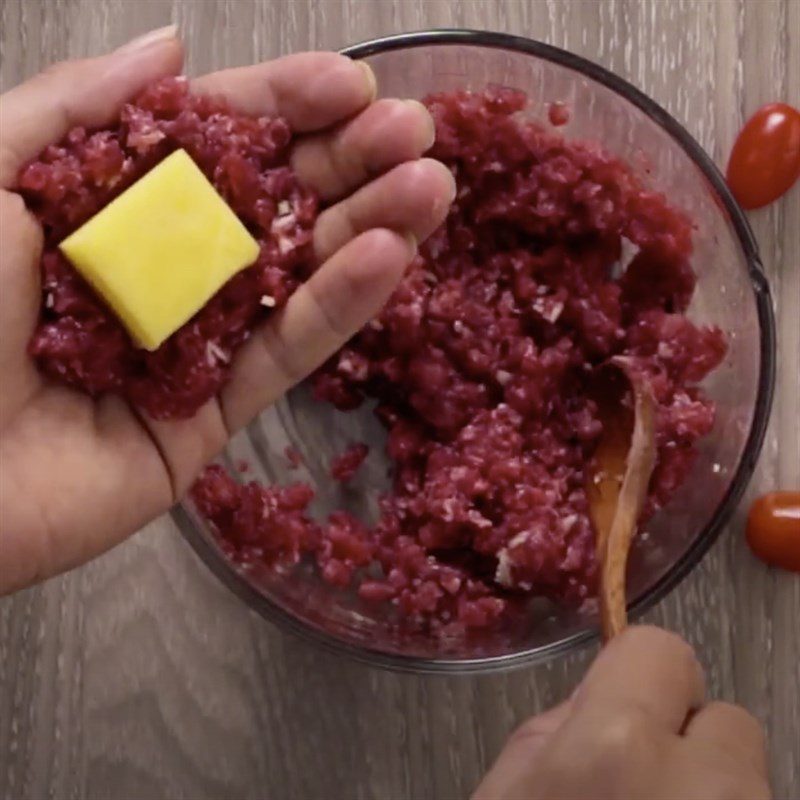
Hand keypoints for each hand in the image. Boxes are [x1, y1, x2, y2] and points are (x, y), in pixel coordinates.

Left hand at [0, 26, 454, 592]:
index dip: (280, 108)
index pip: (209, 145)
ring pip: (293, 281)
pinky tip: (391, 258)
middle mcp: (159, 273)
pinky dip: (339, 307)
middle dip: (345, 164)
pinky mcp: (211, 418)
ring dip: (368, 229)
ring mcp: (191, 348)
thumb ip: (75, 108)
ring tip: (431, 187)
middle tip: (416, 132)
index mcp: (107, 210)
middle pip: (268, 210)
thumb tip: (172, 48)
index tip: (347, 83)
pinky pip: (283, 356)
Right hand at [474, 626, 769, 799]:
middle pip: (725, 717)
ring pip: (746, 774)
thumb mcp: (508, 789)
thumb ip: (556, 724)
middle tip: (643, 781)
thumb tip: (602, 693)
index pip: (664, 650)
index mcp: (616, 745)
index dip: (642, 675)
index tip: (628, 706)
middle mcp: (703, 785)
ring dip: (708, 785)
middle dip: (688, 740)